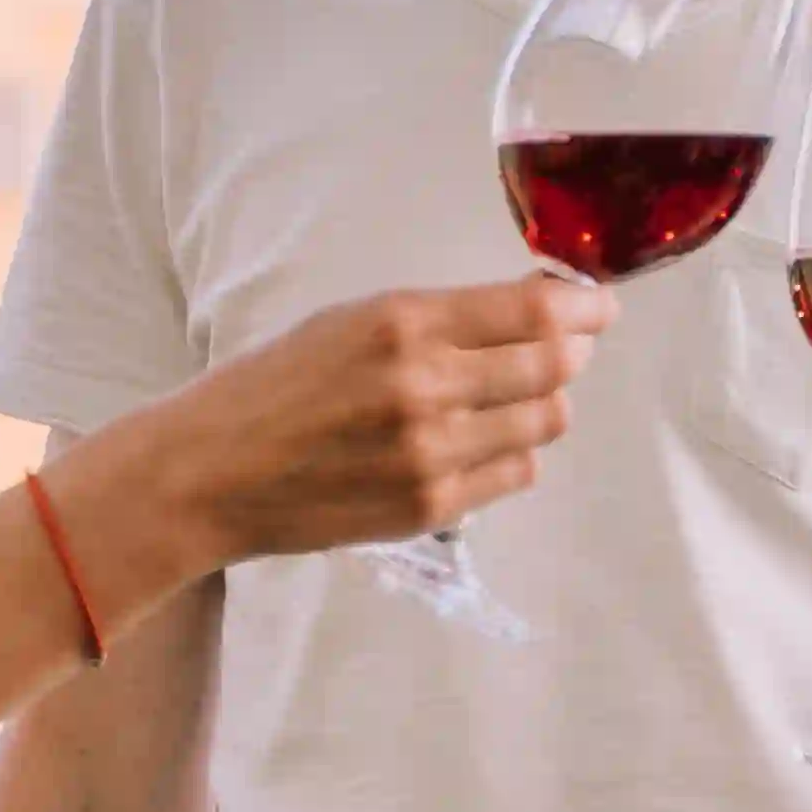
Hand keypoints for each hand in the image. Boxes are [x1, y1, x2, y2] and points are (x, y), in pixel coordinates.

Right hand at [60, 277, 616, 600]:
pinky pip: (516, 472)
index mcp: (403, 323)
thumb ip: (443, 317)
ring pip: (547, 422)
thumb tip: (538, 306)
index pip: (536, 310)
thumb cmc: (275, 385)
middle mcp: (425, 386)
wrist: (210, 473)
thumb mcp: (352, 321)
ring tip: (513, 395)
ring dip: (546, 403)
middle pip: (557, 366)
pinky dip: (514, 451)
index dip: (586, 306)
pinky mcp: (431, 507)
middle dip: (574, 351)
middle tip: (568, 345)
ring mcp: (433, 454)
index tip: (601, 304)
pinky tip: (478, 441)